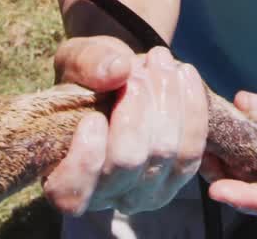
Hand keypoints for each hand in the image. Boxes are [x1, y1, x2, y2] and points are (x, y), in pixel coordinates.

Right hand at [42, 37, 208, 215]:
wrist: (122, 81)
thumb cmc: (87, 78)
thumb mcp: (76, 61)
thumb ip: (88, 64)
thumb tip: (119, 69)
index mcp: (64, 180)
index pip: (72, 194)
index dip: (85, 159)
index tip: (93, 118)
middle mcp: (105, 196)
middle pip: (126, 160)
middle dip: (135, 106)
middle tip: (135, 67)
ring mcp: (145, 193)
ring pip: (164, 152)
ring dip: (166, 99)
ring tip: (158, 59)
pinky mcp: (178, 179)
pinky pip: (192, 148)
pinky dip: (191, 106)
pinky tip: (185, 73)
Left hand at [205, 59, 256, 217]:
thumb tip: (243, 105)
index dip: (252, 198)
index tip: (220, 190)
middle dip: (232, 188)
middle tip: (203, 168)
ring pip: (251, 187)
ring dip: (224, 174)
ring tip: (200, 153)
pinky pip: (246, 170)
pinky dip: (227, 160)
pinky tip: (208, 145)